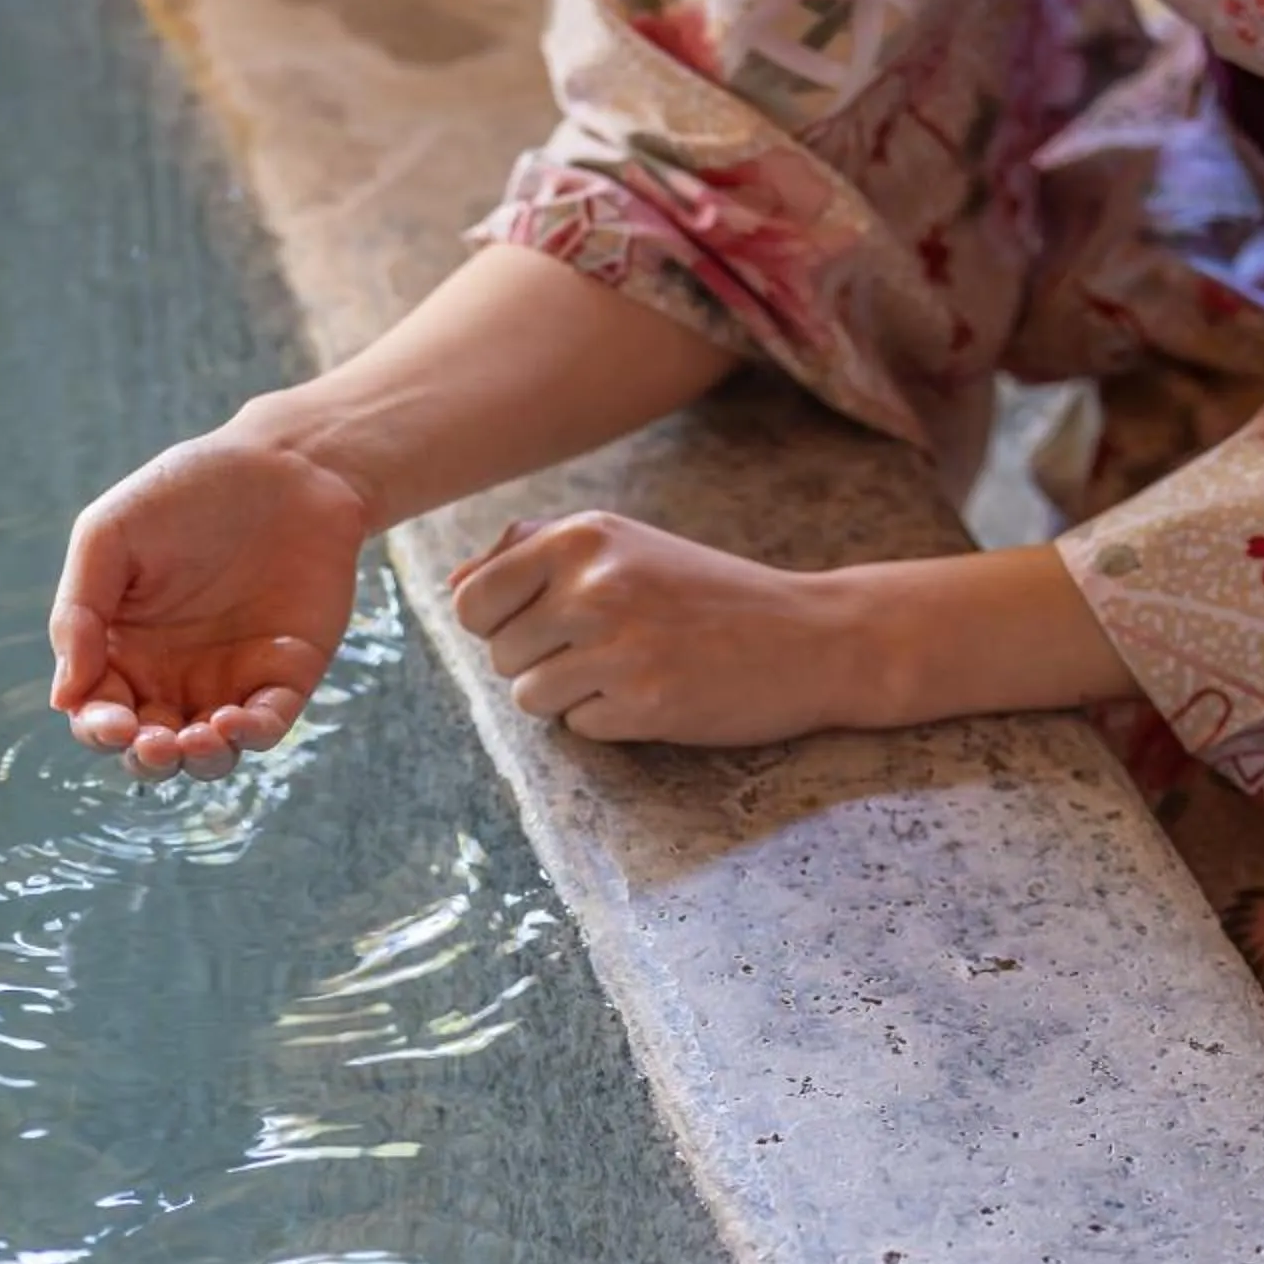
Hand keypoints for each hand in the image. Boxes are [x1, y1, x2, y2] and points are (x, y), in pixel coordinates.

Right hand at [48, 413, 373, 780]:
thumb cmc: (185, 492)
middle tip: (156, 742)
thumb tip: (63, 696)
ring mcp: (229, 682)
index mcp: (121, 650)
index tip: (112, 722)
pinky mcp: (284, 677)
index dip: (99, 729)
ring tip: (199, 739)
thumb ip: (78, 611)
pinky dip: (252, 736)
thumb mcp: (109, 535)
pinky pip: (267, 726)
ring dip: (200, 762)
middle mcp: (171, 678)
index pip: (99, 713)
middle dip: (148, 760)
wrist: (283, 465)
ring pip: (209, 755)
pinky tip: (237, 720)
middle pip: (150, 748)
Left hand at [448, 513, 906, 744]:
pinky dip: (609, 721)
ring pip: (529, 697)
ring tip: (631, 669)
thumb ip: (530, 553)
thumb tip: (453, 585)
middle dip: (540, 662)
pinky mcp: (643, 701)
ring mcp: (617, 645)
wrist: (810, 636)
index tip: (548, 624)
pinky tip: (657, 693)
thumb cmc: (705, 592)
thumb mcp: (622, 545)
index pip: (471, 602)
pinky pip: (578, 727)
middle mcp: (592, 584)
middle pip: (499, 655)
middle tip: (608, 648)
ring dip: (570, 696)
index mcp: (581, 536)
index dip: (499, 625)